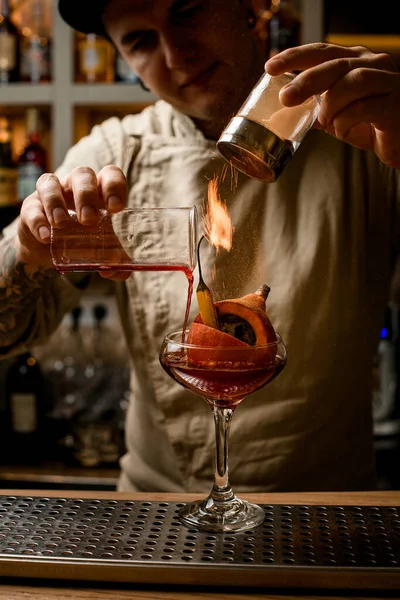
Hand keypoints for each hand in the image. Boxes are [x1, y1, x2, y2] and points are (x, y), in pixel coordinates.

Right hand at [16, 165, 130, 280]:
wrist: (49, 252)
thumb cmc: (82, 240)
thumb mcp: (103, 249)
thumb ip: (116, 261)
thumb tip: (116, 270)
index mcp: (99, 191)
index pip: (110, 175)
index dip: (114, 186)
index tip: (116, 209)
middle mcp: (74, 186)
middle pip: (82, 174)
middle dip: (86, 195)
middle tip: (89, 220)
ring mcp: (50, 194)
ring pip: (51, 183)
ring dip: (56, 203)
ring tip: (62, 225)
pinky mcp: (30, 208)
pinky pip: (31, 207)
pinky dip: (39, 221)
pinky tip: (46, 236)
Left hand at [265, 43, 399, 168]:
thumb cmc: (370, 123)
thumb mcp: (337, 114)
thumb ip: (314, 109)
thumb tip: (282, 114)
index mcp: (356, 61)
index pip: (322, 51)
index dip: (295, 56)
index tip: (270, 67)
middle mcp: (373, 65)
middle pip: (335, 64)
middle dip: (306, 80)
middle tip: (285, 98)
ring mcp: (387, 83)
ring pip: (352, 82)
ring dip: (330, 103)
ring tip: (324, 120)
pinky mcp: (394, 107)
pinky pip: (365, 108)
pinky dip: (346, 122)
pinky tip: (341, 132)